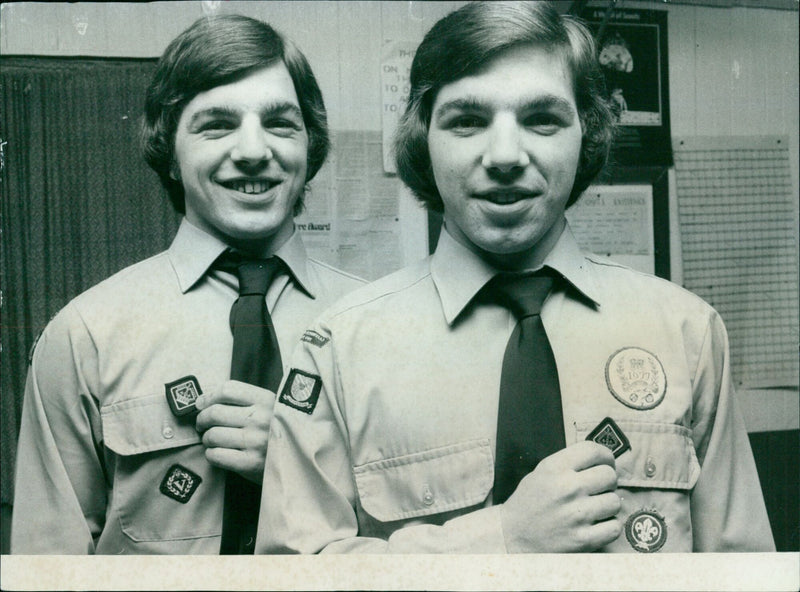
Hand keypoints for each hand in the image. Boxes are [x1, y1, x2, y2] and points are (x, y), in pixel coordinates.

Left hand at [195, 380, 275, 483]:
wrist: (301, 461)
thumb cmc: (278, 432)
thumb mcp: (272, 408)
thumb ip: (245, 401)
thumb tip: (201, 401)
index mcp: (267, 400)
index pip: (228, 390)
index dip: (209, 396)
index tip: (201, 404)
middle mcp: (262, 419)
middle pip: (215, 412)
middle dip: (202, 420)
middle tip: (202, 425)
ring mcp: (256, 441)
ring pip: (212, 435)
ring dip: (206, 439)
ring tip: (212, 441)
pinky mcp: (251, 463)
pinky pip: (216, 456)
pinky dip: (211, 454)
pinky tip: (218, 453)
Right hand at [500, 441, 621, 552]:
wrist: (513, 535)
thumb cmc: (530, 501)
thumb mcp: (542, 472)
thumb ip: (569, 462)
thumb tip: (603, 459)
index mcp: (555, 468)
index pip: (594, 450)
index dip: (606, 456)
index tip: (606, 463)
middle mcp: (567, 488)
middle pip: (610, 475)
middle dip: (607, 482)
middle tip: (598, 489)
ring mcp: (576, 514)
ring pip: (614, 502)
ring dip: (607, 505)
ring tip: (593, 508)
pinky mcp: (582, 539)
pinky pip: (614, 527)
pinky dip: (608, 526)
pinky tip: (595, 524)